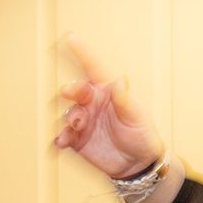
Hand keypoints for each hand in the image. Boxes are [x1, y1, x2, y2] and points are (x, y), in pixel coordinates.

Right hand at [54, 35, 165, 177]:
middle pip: (75, 90)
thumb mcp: (136, 117)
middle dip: (71, 89)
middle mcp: (92, 103)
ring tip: (77, 126)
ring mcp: (83, 120)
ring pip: (67, 112)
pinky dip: (60, 137)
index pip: (93, 68)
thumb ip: (125, 100)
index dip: (82, 53)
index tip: (70, 38)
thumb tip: (120, 79)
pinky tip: (61, 142)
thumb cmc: (142, 135)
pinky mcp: (76, 139)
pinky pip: (63, 135)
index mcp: (108, 91)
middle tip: (69, 92)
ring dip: (69, 117)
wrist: (137, 164)